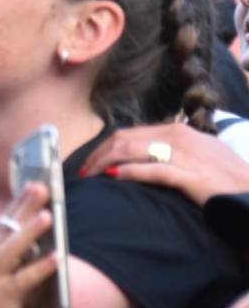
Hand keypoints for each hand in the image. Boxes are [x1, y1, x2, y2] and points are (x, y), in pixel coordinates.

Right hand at [0, 183, 58, 307]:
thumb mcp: (25, 279)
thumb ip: (31, 256)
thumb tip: (50, 227)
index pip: (5, 225)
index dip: (19, 203)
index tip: (35, 181)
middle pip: (5, 232)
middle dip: (23, 208)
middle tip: (41, 187)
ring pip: (8, 253)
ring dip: (29, 233)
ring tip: (47, 216)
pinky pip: (20, 282)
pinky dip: (38, 269)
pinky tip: (55, 257)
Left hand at [81, 123, 248, 205]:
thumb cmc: (223, 175)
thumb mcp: (196, 153)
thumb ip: (170, 149)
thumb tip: (141, 154)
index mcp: (177, 131)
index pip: (129, 133)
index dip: (104, 147)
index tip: (91, 162)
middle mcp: (178, 137)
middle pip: (124, 140)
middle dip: (97, 155)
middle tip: (83, 172)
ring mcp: (184, 155)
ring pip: (132, 151)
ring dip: (104, 163)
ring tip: (89, 177)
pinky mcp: (189, 175)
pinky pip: (152, 170)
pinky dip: (129, 172)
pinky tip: (113, 176)